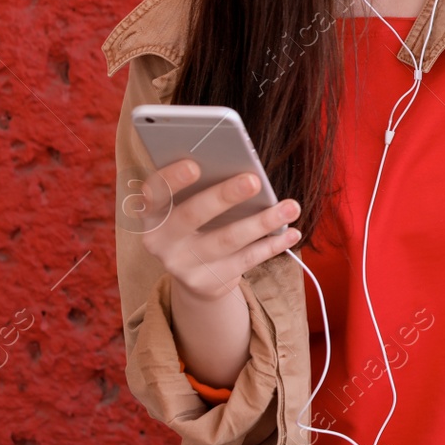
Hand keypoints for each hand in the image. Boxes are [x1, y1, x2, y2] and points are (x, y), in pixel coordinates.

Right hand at [136, 159, 302, 303]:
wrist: (196, 274)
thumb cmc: (199, 222)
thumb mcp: (190, 205)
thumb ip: (203, 186)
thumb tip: (239, 162)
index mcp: (153, 214)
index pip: (154, 193)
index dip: (171, 179)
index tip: (194, 164)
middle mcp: (161, 242)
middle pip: (192, 215)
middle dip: (224, 196)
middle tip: (254, 180)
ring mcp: (183, 265)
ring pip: (227, 239)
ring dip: (262, 221)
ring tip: (291, 207)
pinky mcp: (207, 282)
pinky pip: (245, 260)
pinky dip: (272, 245)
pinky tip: (291, 233)